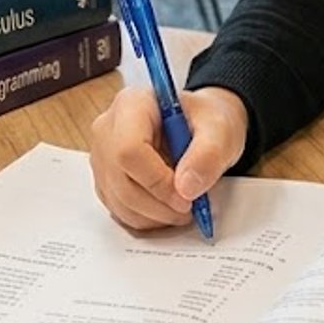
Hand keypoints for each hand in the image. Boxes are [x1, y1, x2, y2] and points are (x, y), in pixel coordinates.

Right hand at [89, 85, 247, 230]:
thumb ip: (208, 155)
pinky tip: (167, 207)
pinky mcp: (106, 179)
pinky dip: (146, 218)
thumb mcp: (220, 130)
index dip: (157, 181)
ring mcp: (103, 155)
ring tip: (183, 206)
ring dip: (154, 215)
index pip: (129, 149)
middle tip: (189, 208)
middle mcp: (109, 127)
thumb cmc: (205, 122)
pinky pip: (118, 209)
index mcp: (133, 104)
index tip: (186, 197)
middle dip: (158, 204)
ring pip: (118, 200)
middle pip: (120, 179)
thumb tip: (186, 188)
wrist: (200, 126)